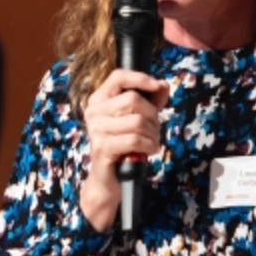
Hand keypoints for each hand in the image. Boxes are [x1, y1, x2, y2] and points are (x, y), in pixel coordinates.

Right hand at [79, 69, 169, 230]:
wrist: (110, 178)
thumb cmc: (124, 145)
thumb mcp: (139, 119)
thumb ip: (151, 100)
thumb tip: (162, 85)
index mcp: (99, 100)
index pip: (118, 77)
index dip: (140, 78)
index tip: (157, 86)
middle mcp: (93, 112)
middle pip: (133, 99)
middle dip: (152, 115)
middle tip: (155, 129)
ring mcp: (96, 130)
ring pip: (137, 121)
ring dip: (153, 134)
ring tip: (152, 142)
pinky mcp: (102, 148)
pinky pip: (134, 139)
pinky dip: (148, 145)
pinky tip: (149, 150)